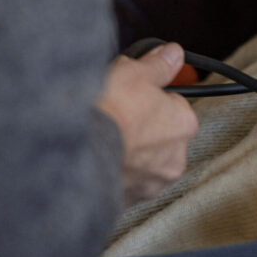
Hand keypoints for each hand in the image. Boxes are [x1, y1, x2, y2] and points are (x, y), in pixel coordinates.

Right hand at [98, 43, 198, 205]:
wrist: (71, 154)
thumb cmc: (109, 109)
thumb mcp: (134, 74)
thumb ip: (158, 65)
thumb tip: (175, 53)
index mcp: (184, 125)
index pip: (175, 107)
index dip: (151, 98)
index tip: (132, 95)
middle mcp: (174, 160)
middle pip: (159, 138)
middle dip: (140, 129)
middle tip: (113, 116)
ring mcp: (149, 185)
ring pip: (140, 164)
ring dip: (125, 154)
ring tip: (99, 140)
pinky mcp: (124, 203)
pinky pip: (120, 184)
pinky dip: (109, 174)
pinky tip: (92, 161)